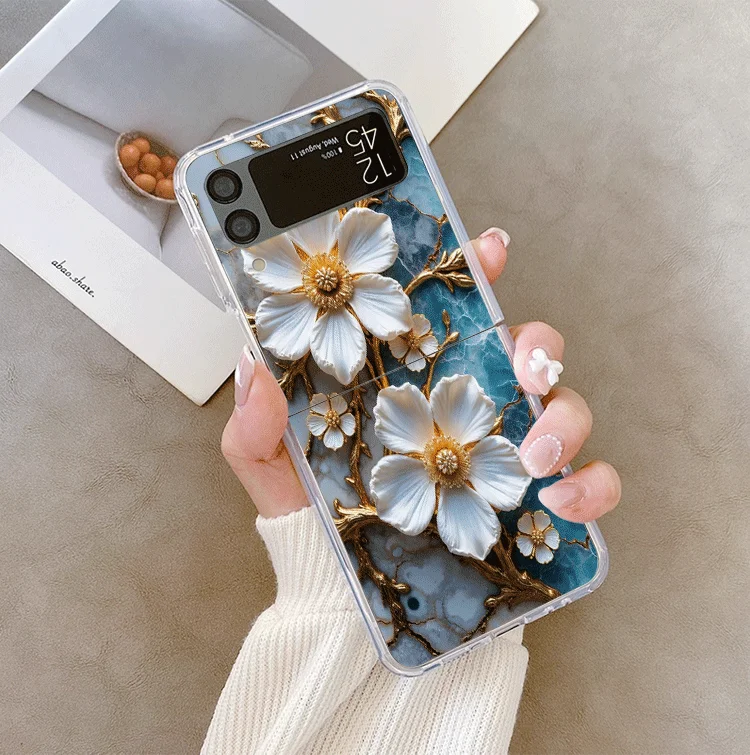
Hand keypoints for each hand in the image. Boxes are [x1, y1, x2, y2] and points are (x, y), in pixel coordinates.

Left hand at [222, 228, 620, 521]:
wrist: (346, 596)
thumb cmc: (319, 521)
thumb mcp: (274, 469)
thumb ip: (258, 423)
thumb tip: (252, 365)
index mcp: (415, 383)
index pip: (454, 314)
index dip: (476, 272)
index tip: (486, 248)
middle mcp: (469, 409)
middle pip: (525, 350)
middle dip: (536, 345)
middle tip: (522, 366)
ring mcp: (506, 454)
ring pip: (566, 406)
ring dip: (565, 416)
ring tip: (535, 453)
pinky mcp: (534, 506)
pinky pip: (590, 482)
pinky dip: (592, 484)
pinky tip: (563, 500)